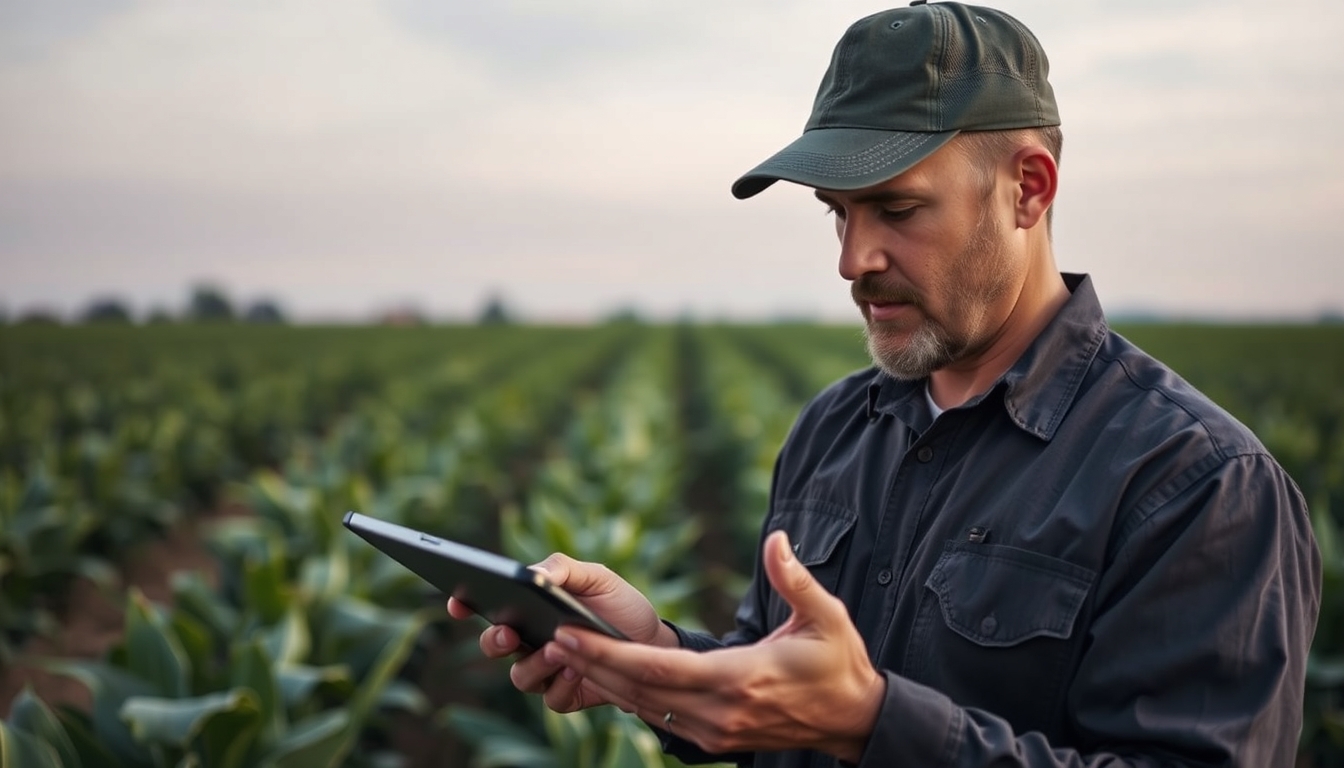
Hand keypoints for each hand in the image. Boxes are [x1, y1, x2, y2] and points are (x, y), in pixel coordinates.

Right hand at [446, 553, 677, 712]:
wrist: (655, 641)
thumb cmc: (619, 604)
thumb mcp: (597, 577)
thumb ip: (563, 569)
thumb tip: (530, 574)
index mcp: (530, 608)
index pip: (487, 606)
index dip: (464, 603)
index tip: (457, 601)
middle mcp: (530, 641)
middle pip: (494, 646)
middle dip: (495, 641)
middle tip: (510, 633)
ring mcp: (546, 670)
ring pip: (520, 677)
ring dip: (536, 664)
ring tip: (558, 648)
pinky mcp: (566, 695)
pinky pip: (551, 699)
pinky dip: (562, 685)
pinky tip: (578, 669)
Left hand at [540, 531, 884, 762]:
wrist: (853, 718)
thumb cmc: (838, 663)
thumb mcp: (826, 616)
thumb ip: (794, 578)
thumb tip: (776, 538)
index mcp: (738, 679)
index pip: (656, 669)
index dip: (607, 653)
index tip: (570, 633)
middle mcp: (718, 713)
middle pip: (637, 691)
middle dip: (591, 664)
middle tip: (550, 638)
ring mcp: (714, 733)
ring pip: (643, 708)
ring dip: (603, 682)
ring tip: (566, 654)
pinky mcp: (713, 740)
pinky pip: (659, 719)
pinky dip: (629, 697)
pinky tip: (606, 676)